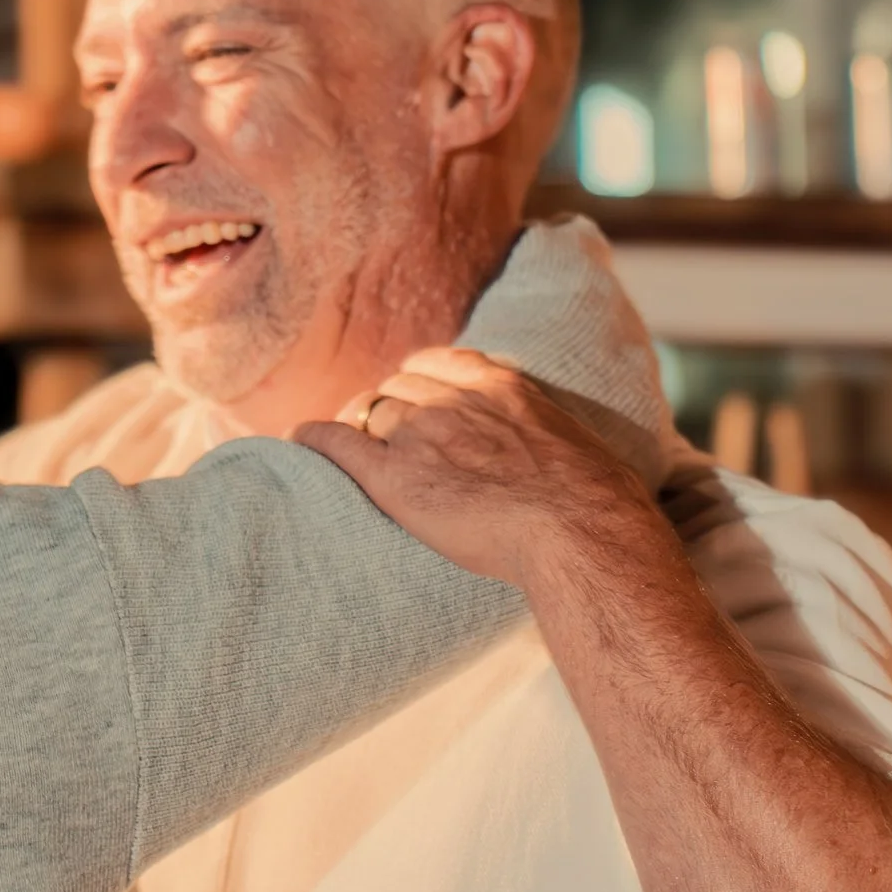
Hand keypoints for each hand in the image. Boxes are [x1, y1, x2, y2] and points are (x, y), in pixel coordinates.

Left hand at [292, 347, 666, 591]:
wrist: (578, 528)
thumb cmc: (590, 499)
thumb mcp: (568, 441)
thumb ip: (537, 432)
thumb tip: (548, 456)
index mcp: (496, 385)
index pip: (434, 363)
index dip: (418, 382)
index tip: (412, 395)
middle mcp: (451, 400)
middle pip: (397, 388)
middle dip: (386, 408)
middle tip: (379, 436)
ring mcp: (419, 435)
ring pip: (368, 413)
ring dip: (358, 427)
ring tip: (351, 448)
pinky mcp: (393, 477)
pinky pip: (336, 442)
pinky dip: (315, 438)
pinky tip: (301, 439)